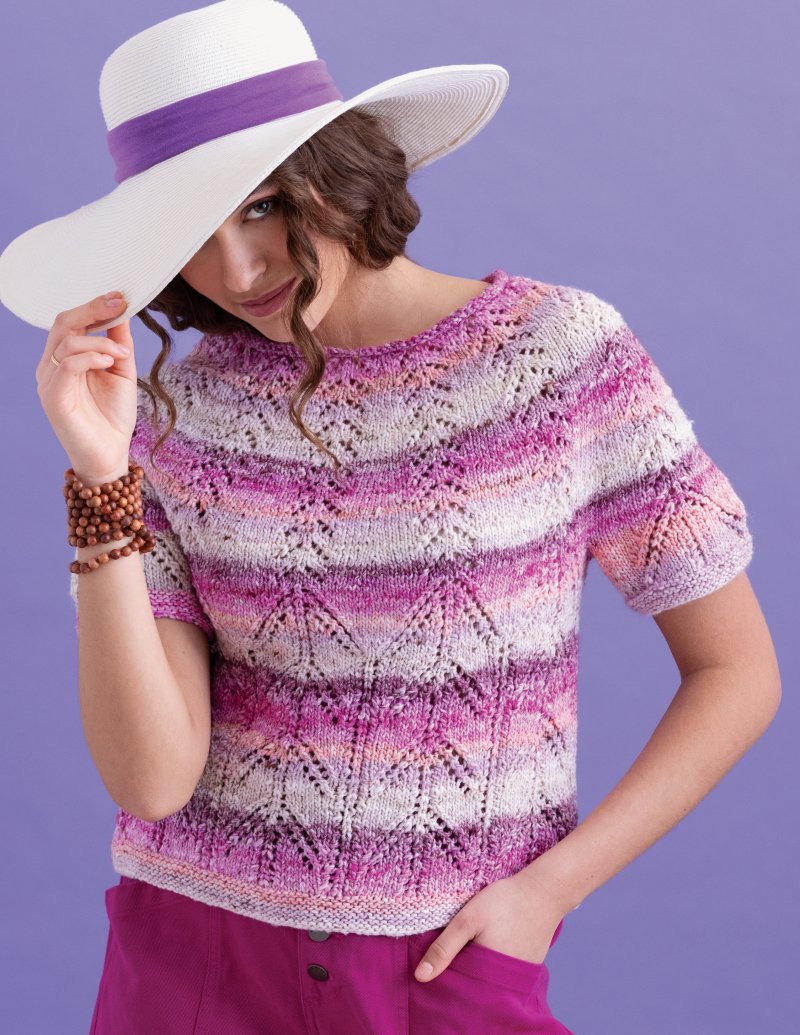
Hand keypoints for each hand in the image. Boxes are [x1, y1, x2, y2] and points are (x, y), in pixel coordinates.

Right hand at [35, 291, 136, 481]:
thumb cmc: (113, 416)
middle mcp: (50, 366)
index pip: (70, 321)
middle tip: (120, 304)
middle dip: (93, 309)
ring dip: (100, 341)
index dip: (93, 305)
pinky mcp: (54, 398)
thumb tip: (123, 310)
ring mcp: (49, 382)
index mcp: (64, 358)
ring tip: (123, 355)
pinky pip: (67, 365)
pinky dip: (91, 356)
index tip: (121, 296)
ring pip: (67, 341)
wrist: (110, 455)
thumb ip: (118, 342)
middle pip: (63, 323)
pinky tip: (110, 361)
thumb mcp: (121, 371)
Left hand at [413, 868, 564, 981]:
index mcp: (488, 976)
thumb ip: (444, 948)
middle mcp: (506, 983)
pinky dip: (495, 962)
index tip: (439, 966)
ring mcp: (520, 976)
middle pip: (476, 987)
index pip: (461, 990)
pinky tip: (491, 944)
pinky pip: (505, 971)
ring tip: (474, 946)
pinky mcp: (528, 966)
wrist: (543, 891)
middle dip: (462, 975)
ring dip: (479, 968)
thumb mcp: (467, 920)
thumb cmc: (504, 902)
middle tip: (457, 952)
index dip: (447, 980)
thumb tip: (420, 977)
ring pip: (490, 979)